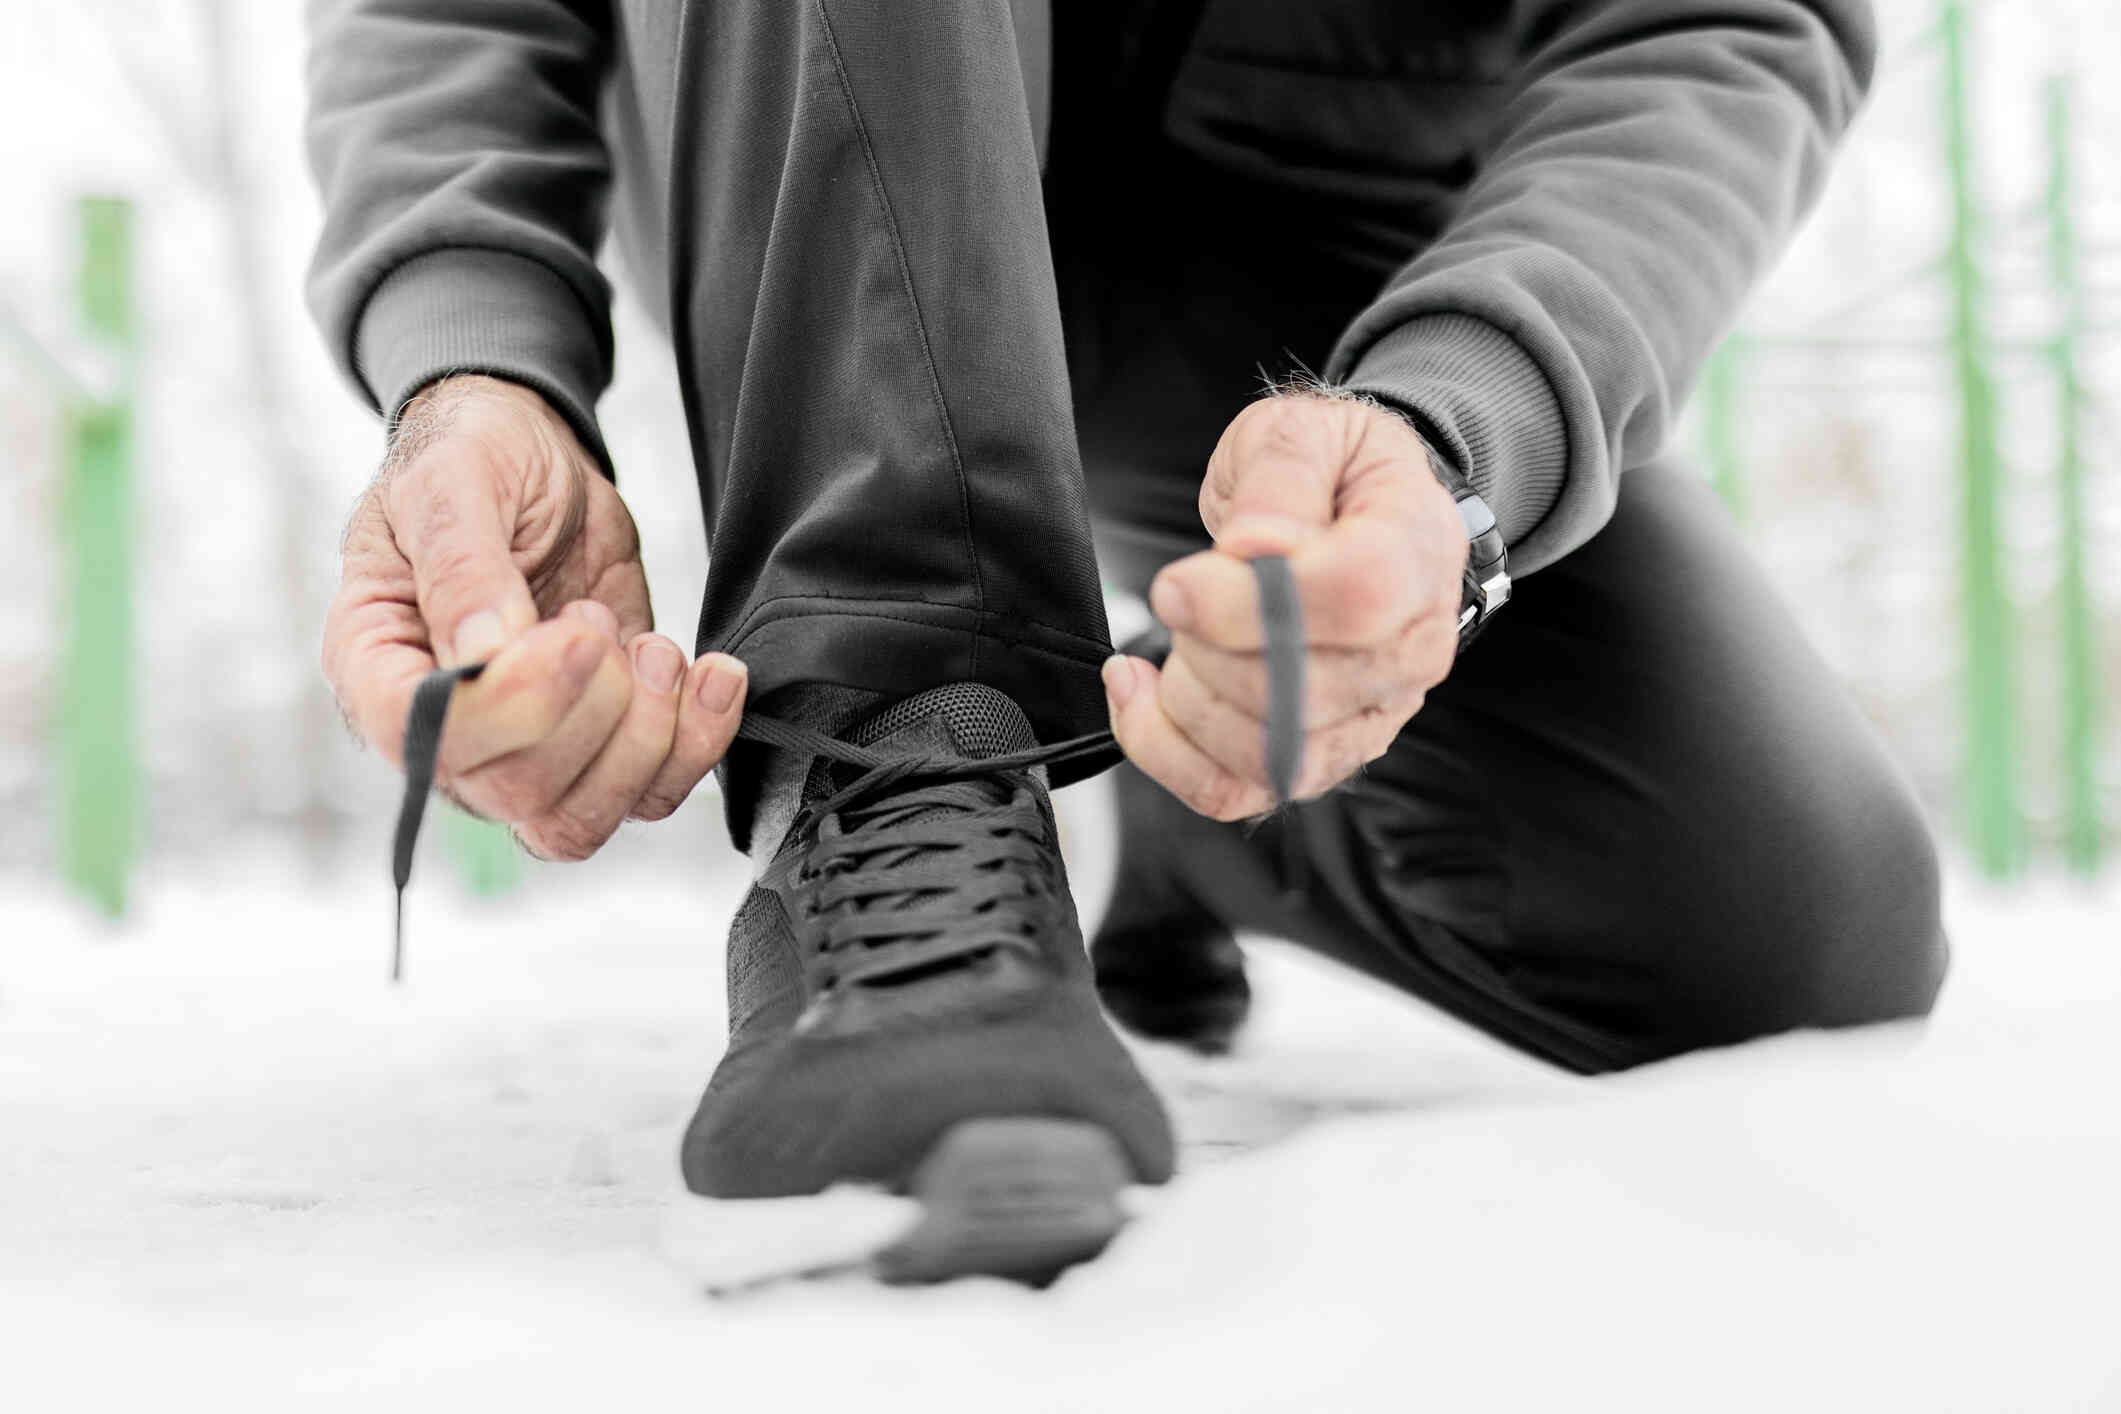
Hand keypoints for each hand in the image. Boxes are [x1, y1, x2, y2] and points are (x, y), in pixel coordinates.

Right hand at [324, 375, 746, 858]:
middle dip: (596, 710)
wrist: (534, 459)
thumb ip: (463, 564)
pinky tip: (711, 676)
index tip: (576, 628)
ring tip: (652, 647)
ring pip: (583, 818)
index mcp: (378, 666)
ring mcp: (523, 749)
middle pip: (520, 793)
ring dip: (649, 736)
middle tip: (597, 620)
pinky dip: (699, 743)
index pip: (431, 740)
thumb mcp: (452, 482)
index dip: (518, 703)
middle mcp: (446, 731)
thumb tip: (486, 653)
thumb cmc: (472, 460)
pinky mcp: (599, 743)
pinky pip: (650, 795)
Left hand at [1102, 392, 1466, 819]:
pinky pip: (1232, 790)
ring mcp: (1369, 715)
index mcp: (1415, 555)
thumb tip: (1253, 548)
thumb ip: (1281, 476)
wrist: (1357, 509)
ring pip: (1262, 751)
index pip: (1353, 599)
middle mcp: (1409, 651)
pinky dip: (1164, 750)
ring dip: (1185, 696)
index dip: (1247, 602)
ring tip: (1179, 633)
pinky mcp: (1317, 756)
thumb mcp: (1304, 430)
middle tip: (1183, 590)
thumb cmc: (1332, 472)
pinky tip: (1141, 691)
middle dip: (1204, 643)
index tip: (1180, 581)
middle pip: (1297, 691)